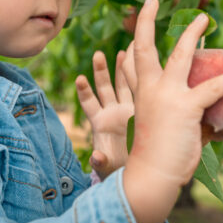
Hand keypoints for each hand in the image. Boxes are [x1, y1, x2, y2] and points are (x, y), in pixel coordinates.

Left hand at [75, 49, 134, 179]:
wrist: (138, 171)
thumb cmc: (118, 169)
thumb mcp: (109, 166)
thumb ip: (101, 161)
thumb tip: (95, 158)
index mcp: (99, 123)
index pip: (89, 103)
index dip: (84, 91)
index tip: (79, 78)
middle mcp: (111, 112)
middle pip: (104, 88)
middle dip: (101, 71)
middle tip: (98, 54)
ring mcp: (125, 110)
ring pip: (122, 85)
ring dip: (120, 69)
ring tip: (122, 52)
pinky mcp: (140, 111)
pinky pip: (138, 91)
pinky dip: (139, 79)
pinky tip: (143, 64)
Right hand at [125, 0, 222, 186]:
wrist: (152, 174)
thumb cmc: (158, 155)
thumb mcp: (165, 127)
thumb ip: (186, 115)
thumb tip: (213, 119)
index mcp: (141, 93)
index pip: (133, 58)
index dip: (135, 35)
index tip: (137, 19)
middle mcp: (150, 88)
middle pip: (144, 47)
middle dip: (146, 20)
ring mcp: (167, 95)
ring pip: (179, 55)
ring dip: (191, 34)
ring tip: (204, 19)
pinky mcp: (186, 107)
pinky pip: (213, 88)